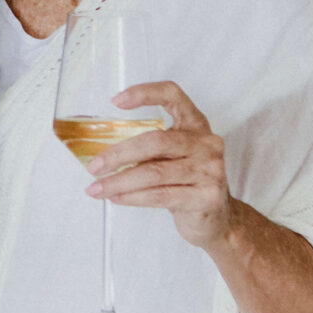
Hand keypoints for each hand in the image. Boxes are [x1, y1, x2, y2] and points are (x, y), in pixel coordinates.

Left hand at [84, 81, 231, 247]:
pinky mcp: (207, 197)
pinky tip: (117, 197)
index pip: (173, 95)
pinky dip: (133, 197)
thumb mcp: (174, 157)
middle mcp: (207, 143)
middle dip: (119, 154)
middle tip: (95, 166)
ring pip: (155, 173)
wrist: (218, 219)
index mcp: (196, 125)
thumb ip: (149, 148)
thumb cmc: (188, 183)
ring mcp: (210, 170)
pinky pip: (160, 195)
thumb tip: (102, 152)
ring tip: (98, 187)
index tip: (116, 101)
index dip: (145, 93)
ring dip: (119, 181)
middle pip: (156, 141)